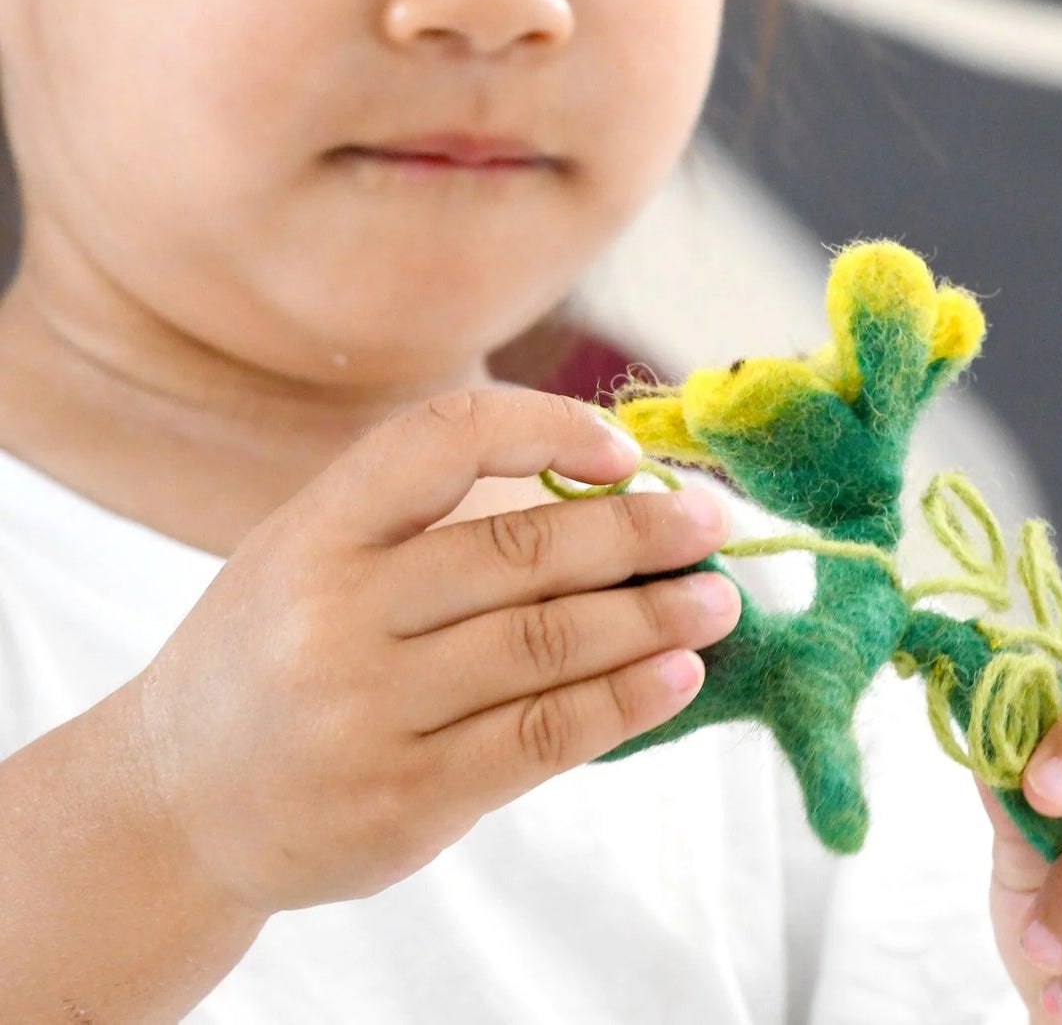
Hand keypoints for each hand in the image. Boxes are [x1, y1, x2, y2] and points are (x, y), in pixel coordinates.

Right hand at [114, 388, 740, 915]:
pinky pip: (542, 737)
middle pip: (520, 550)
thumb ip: (429, 523)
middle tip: (714, 523)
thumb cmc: (273, 655)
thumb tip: (607, 493)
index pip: (443, 438)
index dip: (547, 426)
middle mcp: (333, 614)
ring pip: (547, 644)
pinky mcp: (404, 800)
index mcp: (315, 530)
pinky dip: (625, 701)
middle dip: (638, 532)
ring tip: (718, 599)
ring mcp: (366, 712)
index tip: (625, 450)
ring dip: (652, 617)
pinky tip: (678, 675)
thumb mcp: (311, 556)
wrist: (174, 804)